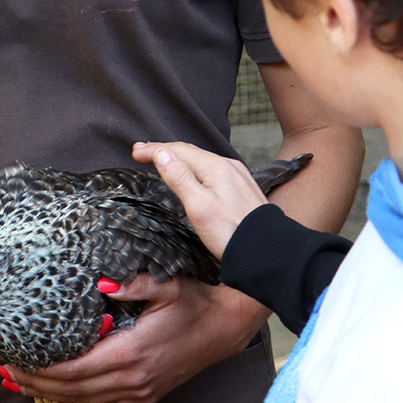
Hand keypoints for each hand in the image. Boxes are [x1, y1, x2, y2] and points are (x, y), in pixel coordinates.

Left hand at [1, 273, 266, 402]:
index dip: (38, 371)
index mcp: (131, 353)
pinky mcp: (147, 397)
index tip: (12, 362)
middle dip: (33, 384)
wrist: (226, 328)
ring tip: (19, 388)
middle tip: (4, 374)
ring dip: (48, 397)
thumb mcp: (166, 286)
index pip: (73, 371)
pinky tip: (57, 402)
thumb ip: (133, 285)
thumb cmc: (194, 303)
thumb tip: (101, 285)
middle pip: (70, 391)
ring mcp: (140, 392)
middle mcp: (132, 379)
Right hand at [132, 139, 267, 259]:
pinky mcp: (241, 189)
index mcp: (216, 167)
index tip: (135, 151)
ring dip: (178, 158)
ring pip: (201, 160)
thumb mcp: (199, 207)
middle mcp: (228, 167)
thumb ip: (180, 178)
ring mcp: (236, 177)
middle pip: (189, 152)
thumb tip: (162, 154)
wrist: (267, 253)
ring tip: (161, 159)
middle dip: (164, 150)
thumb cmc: (232, 234)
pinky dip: (193, 167)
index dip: (154, 149)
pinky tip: (190, 174)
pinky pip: (211, 170)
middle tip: (141, 152)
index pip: (178, 150)